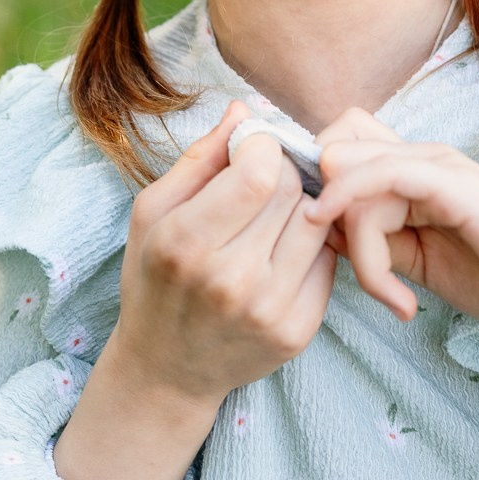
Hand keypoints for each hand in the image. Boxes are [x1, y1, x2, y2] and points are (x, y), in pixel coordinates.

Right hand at [109, 100, 342, 411]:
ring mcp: (269, 310)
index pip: (258, 173)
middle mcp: (231, 280)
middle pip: (290, 192)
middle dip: (281, 172)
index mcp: (185, 244)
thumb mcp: (152, 214)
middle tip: (262, 180)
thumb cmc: (154, 281)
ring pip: (315, 222)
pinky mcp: (298, 331)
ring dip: (299, 206)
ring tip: (271, 215)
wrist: (167, 371)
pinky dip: (309, 246)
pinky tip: (281, 252)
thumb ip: (199, 158)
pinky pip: (326, 261)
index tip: (250, 152)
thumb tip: (245, 109)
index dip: (262, 148)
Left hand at [308, 108, 478, 348]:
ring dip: (356, 246)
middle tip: (364, 278)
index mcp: (412, 171)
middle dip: (325, 214)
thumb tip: (321, 231)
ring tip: (395, 298)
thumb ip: (375, 241)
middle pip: (333, 153)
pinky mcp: (452, 182)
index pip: (339, 148)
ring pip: (350, 176)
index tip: (330, 252)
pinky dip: (356, 216)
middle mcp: (420, 158)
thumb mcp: (419, 262)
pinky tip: (374, 271)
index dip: (318, 189)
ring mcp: (437, 165)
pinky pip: (382, 179)